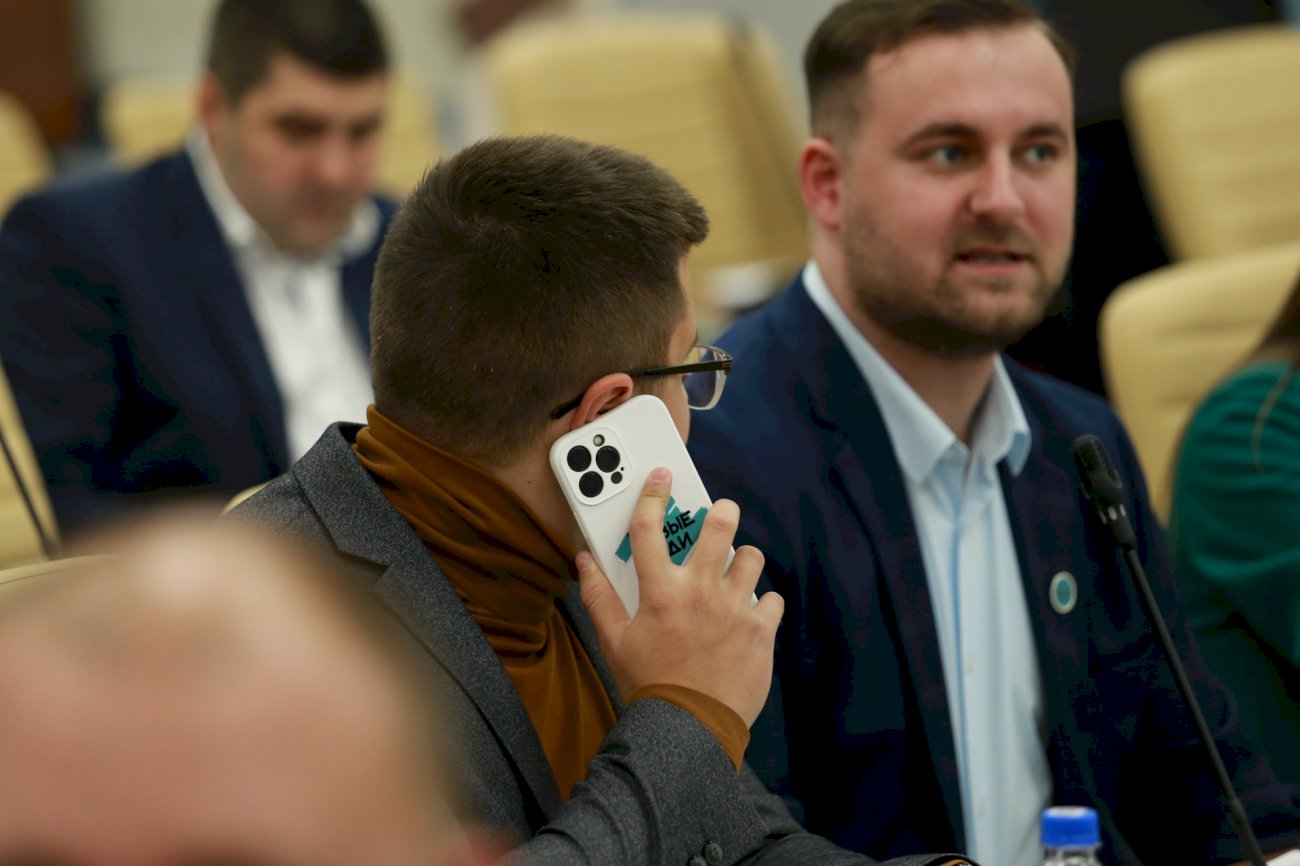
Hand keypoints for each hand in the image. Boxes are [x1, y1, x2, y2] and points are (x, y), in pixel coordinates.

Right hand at [577, 467, 783, 727]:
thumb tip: (584, 562)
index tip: (662, 477)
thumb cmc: (649, 684)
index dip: (654, 495)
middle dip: (720, 511)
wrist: (688, 731)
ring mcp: (735, 609)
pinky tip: (749, 614)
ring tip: (733, 574)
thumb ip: (599, 597)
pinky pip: (773, 599)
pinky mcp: (762, 631)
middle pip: (718, 526)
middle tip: (719, 514)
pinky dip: (763, 603)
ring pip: (751, 558)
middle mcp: (700, 592)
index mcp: (660, 592)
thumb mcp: (614, 641)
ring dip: (743, 561)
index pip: (650, 528)